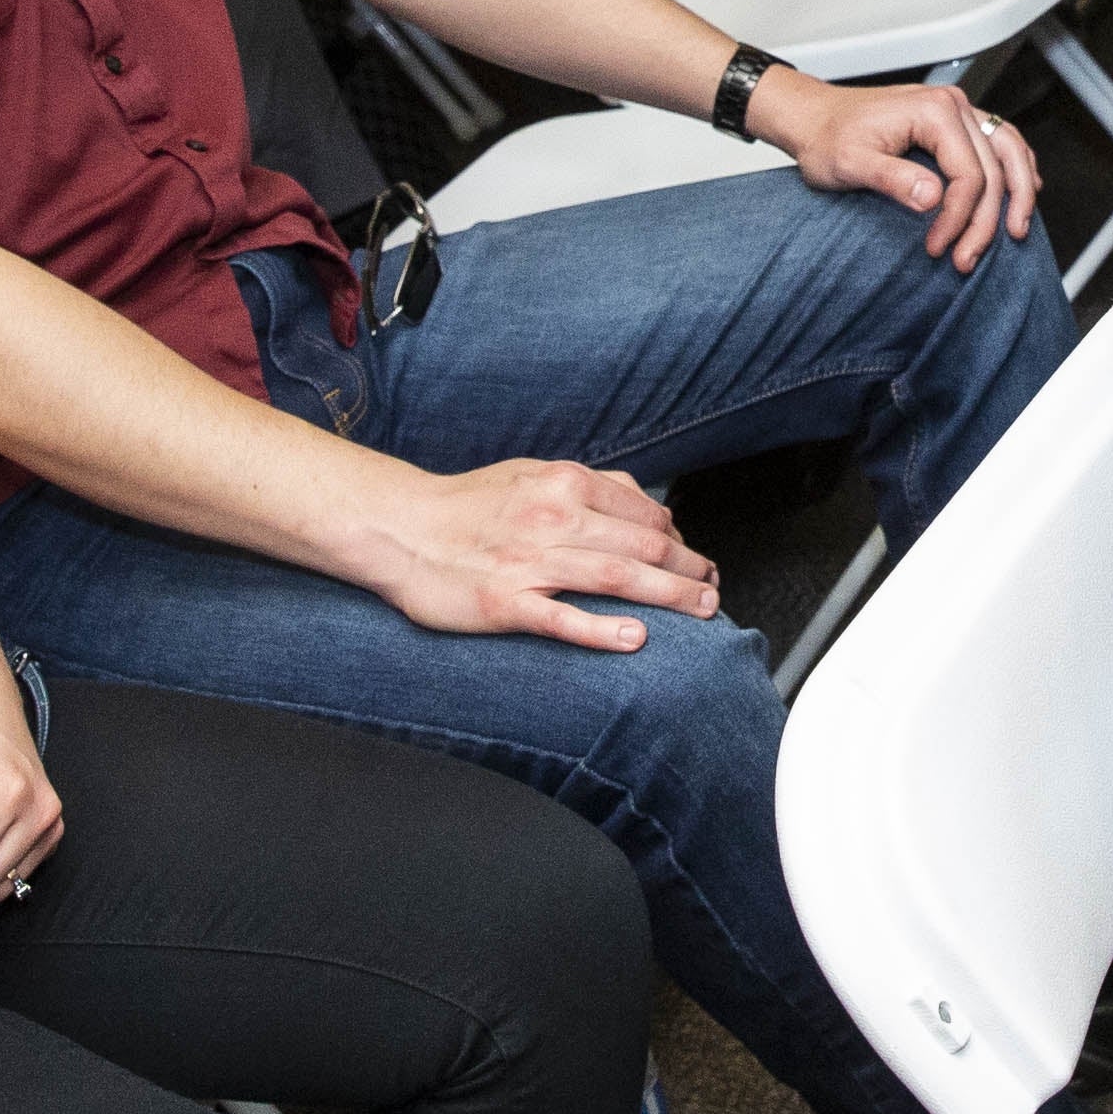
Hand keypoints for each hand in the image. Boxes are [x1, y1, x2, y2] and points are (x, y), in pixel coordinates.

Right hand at [358, 456, 717, 650]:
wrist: (398, 526)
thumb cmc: (465, 505)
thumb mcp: (531, 474)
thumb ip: (586, 486)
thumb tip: (640, 502)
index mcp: (564, 484)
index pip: (644, 513)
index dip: (680, 539)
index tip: (696, 560)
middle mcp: (553, 518)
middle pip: (643, 546)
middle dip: (690, 569)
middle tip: (714, 589)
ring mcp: (530, 561)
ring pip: (616, 577)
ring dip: (669, 596)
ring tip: (702, 610)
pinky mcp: (504, 602)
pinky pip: (562, 618)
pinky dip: (602, 628)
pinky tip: (636, 639)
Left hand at [746, 68, 1041, 273]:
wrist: (812, 118)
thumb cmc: (826, 137)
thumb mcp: (849, 162)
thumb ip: (892, 178)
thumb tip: (933, 198)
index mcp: (933, 111)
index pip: (969, 173)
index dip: (959, 217)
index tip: (938, 247)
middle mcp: (953, 105)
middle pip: (993, 168)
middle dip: (986, 220)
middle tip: (967, 258)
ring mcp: (957, 111)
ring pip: (1010, 150)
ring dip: (1017, 193)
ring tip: (1016, 231)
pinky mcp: (954, 123)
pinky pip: (1000, 143)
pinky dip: (1015, 169)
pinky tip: (1020, 193)